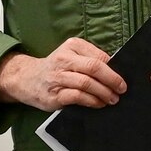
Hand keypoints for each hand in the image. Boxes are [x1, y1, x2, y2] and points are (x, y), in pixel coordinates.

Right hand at [0, 38, 124, 109]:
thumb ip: (90, 59)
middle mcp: (64, 59)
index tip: (124, 78)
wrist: (25, 78)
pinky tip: (98, 104)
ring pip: (86, 83)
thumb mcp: (71, 55)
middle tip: (122, 89)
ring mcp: (58, 77)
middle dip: (112, 80)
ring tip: (113, 99)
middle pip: (94, 67)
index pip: (99, 56)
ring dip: (104, 92)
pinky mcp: (54, 94)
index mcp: (72, 46)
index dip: (114, 68)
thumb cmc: (56, 67)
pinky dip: (91, 101)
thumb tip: (116, 71)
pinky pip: (77, 97)